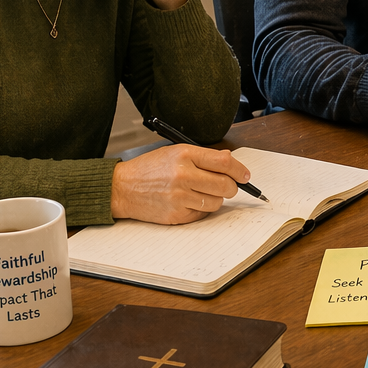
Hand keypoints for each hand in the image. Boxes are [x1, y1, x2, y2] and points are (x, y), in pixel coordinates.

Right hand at [110, 144, 252, 222]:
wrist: (122, 188)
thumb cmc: (149, 168)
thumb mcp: (176, 152)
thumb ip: (204, 156)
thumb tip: (229, 161)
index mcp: (184, 155)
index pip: (224, 163)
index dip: (239, 170)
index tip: (245, 175)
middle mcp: (183, 176)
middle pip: (225, 185)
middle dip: (231, 186)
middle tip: (227, 185)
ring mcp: (179, 197)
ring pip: (216, 202)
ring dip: (215, 198)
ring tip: (201, 192)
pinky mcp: (176, 215)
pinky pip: (202, 214)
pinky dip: (201, 209)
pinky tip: (190, 201)